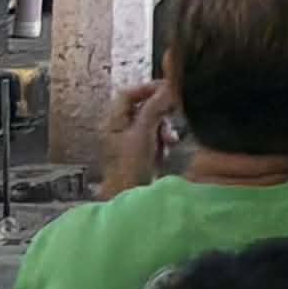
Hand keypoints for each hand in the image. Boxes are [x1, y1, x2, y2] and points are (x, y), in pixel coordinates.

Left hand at [99, 80, 171, 197]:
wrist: (130, 200)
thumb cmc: (130, 167)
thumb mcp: (143, 133)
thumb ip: (154, 108)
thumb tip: (168, 88)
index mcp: (113, 122)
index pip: (128, 94)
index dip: (147, 89)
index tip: (168, 90)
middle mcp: (120, 130)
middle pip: (142, 108)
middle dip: (160, 111)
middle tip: (174, 112)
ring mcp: (130, 144)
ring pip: (152, 123)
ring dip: (164, 128)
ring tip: (170, 140)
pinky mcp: (141, 156)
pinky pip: (155, 139)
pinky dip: (163, 141)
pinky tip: (167, 150)